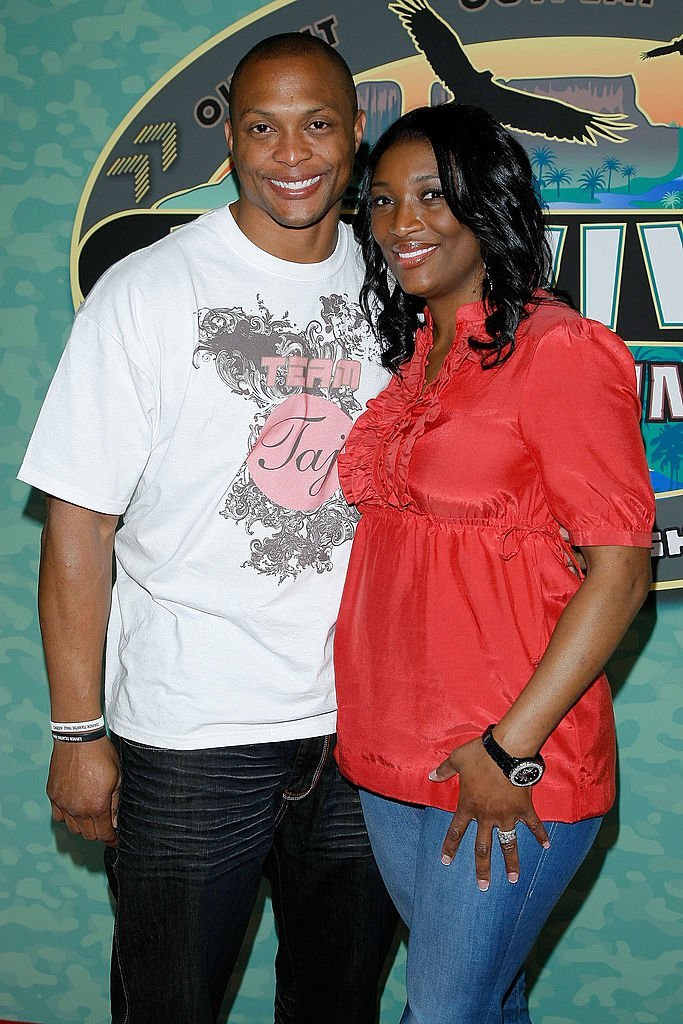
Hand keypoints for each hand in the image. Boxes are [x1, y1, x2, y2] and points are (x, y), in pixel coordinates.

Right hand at [47, 737, 120, 846]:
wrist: (78, 738)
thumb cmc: (101, 754)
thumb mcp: (117, 777)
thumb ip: (115, 803)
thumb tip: (114, 821)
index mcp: (96, 806)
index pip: (103, 834)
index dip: (111, 839)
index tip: (115, 840)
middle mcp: (77, 809)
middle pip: (88, 834)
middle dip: (99, 834)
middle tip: (105, 827)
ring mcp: (62, 803)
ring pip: (72, 828)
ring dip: (83, 827)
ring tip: (91, 817)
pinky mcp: (52, 795)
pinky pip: (58, 815)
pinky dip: (67, 817)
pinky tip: (75, 808)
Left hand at [429, 737, 548, 890]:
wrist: (507, 751)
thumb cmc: (480, 755)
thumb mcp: (457, 759)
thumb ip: (444, 770)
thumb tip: (430, 776)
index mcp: (469, 806)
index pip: (456, 831)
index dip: (450, 847)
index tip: (446, 862)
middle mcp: (487, 816)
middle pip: (483, 848)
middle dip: (482, 868)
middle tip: (483, 886)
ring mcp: (507, 815)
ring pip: (508, 844)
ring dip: (511, 863)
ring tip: (513, 879)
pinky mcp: (524, 809)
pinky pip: (534, 825)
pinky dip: (541, 835)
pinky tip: (546, 847)